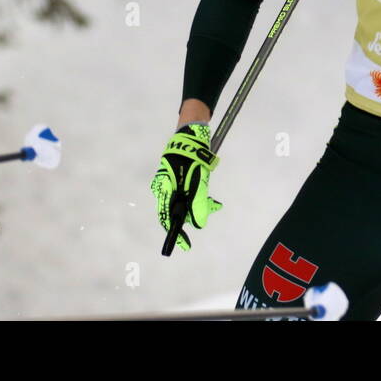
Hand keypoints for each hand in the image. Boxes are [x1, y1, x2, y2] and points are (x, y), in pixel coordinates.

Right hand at [150, 123, 221, 250]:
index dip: (175, 234)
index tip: (186, 245)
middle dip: (195, 215)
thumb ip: (198, 203)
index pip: (166, 218)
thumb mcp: (198, 182)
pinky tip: (211, 198)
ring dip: (200, 205)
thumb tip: (198, 224)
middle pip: (177, 211)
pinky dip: (198, 197)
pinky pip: (187, 194)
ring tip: (215, 203)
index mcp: (164, 189)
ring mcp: (170, 184)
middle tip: (213, 209)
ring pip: (184, 203)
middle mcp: (164, 188)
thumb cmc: (192, 157)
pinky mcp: (178, 180)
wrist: (191, 134)